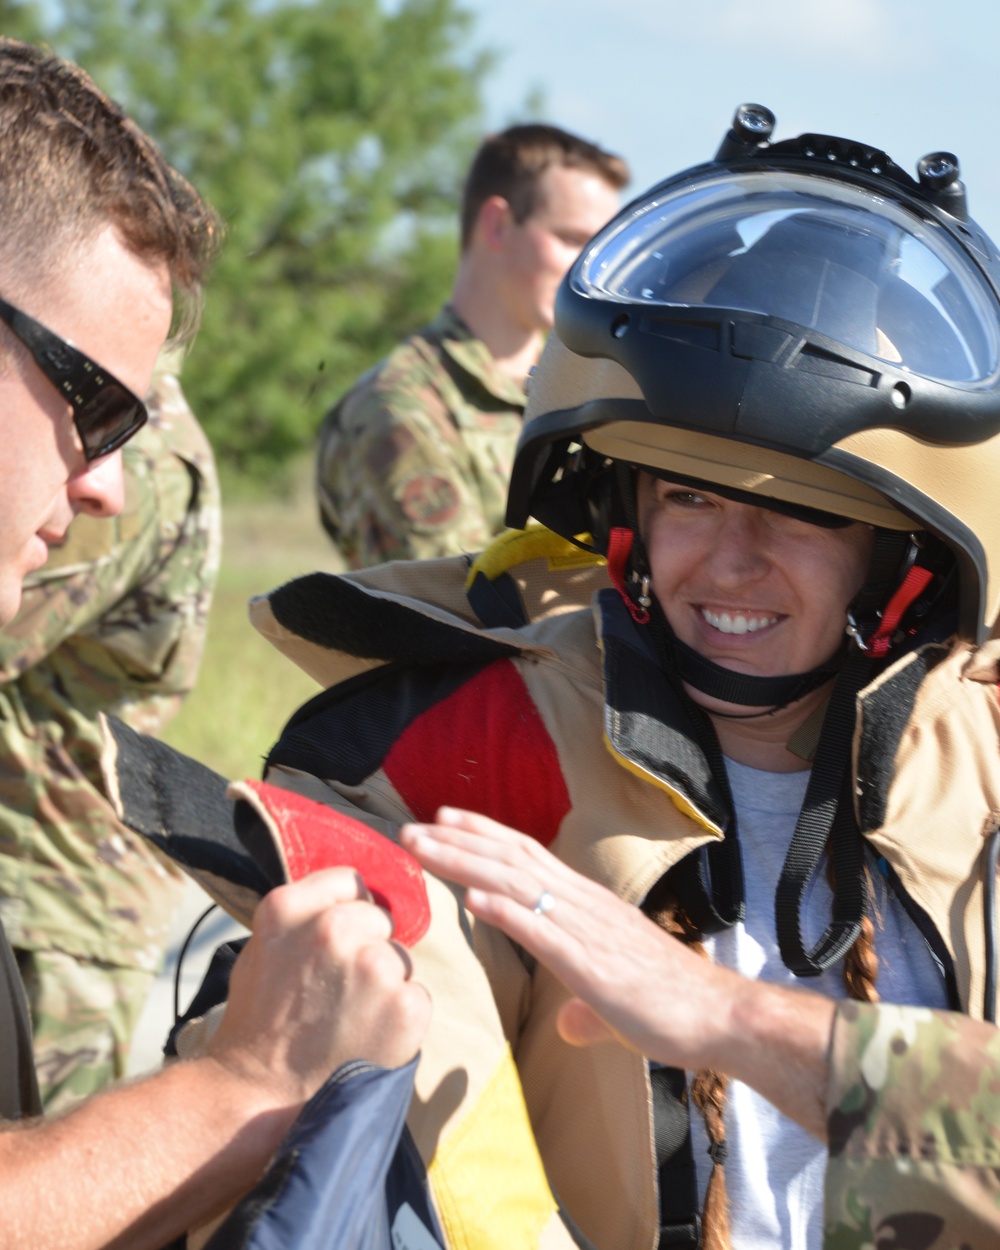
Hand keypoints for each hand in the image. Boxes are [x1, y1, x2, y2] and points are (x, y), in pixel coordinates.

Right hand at [206, 867, 430, 1105]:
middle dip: (368, 948)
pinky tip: (369, 1039)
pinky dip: (402, 1018)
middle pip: (379, 919)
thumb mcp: (263, 949)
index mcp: (290, 907)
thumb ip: (304, 916)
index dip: (350, 911)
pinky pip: (417, 996)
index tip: (338, 942)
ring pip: (400, 959)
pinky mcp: (404, 1003)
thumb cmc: (257, 1026)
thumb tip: (350, 896)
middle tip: (340, 992)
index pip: (351, 882)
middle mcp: (333, 927)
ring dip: (386, 985)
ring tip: (350, 1020)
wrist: (258, 1097)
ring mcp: (372, 965)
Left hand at [400, 808, 736, 1069]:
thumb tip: (568, 1023)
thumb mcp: (615, 1000)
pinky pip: (543, 933)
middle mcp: (582, 905)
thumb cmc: (671, 1005)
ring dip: (465, 864)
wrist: (719, 1014)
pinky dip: (506, 913)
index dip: (483, 834)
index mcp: (586, 904)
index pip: (527, 855)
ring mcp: (586, 931)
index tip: (443, 819)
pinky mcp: (592, 966)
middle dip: (457, 841)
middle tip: (411, 828)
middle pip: (511, 859)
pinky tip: (473, 900)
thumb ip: (585, 1005)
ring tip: (424, 849)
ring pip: (517, 884)